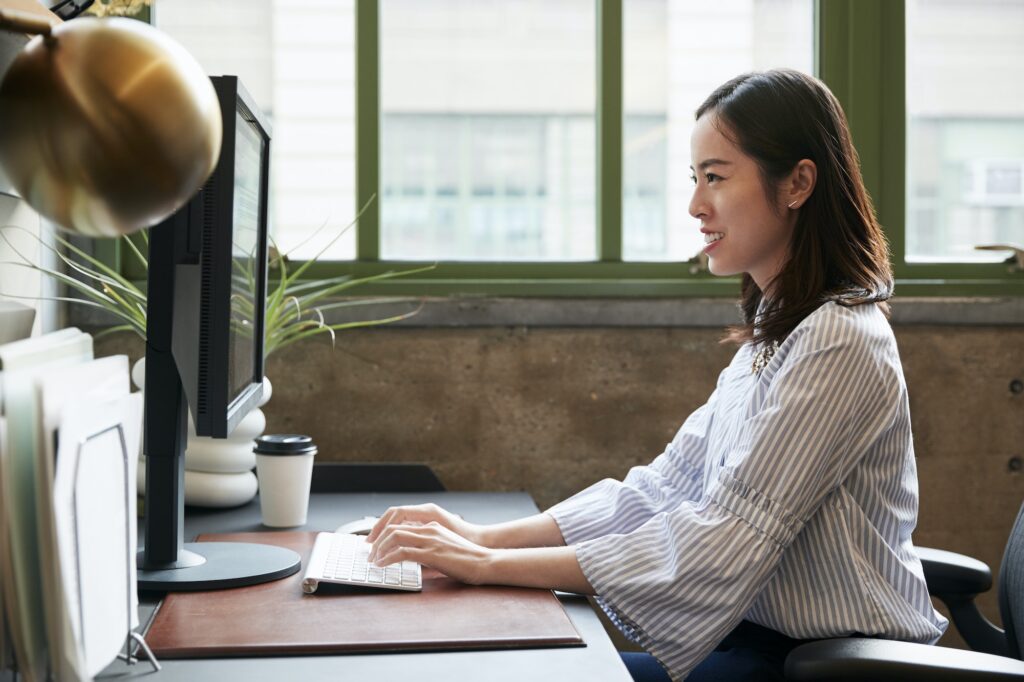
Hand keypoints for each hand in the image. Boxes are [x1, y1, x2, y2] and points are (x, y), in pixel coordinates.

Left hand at [368, 521, 492, 584]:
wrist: (486, 562)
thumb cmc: (469, 560)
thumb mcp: (446, 551)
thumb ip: (429, 553)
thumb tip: (413, 566)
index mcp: (433, 527)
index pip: (401, 524)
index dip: (384, 533)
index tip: (376, 545)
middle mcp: (429, 529)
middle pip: (394, 528)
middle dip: (377, 540)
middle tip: (369, 553)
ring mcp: (430, 540)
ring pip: (394, 537)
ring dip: (379, 549)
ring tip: (373, 560)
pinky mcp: (431, 553)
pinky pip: (402, 552)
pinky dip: (387, 558)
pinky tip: (382, 565)